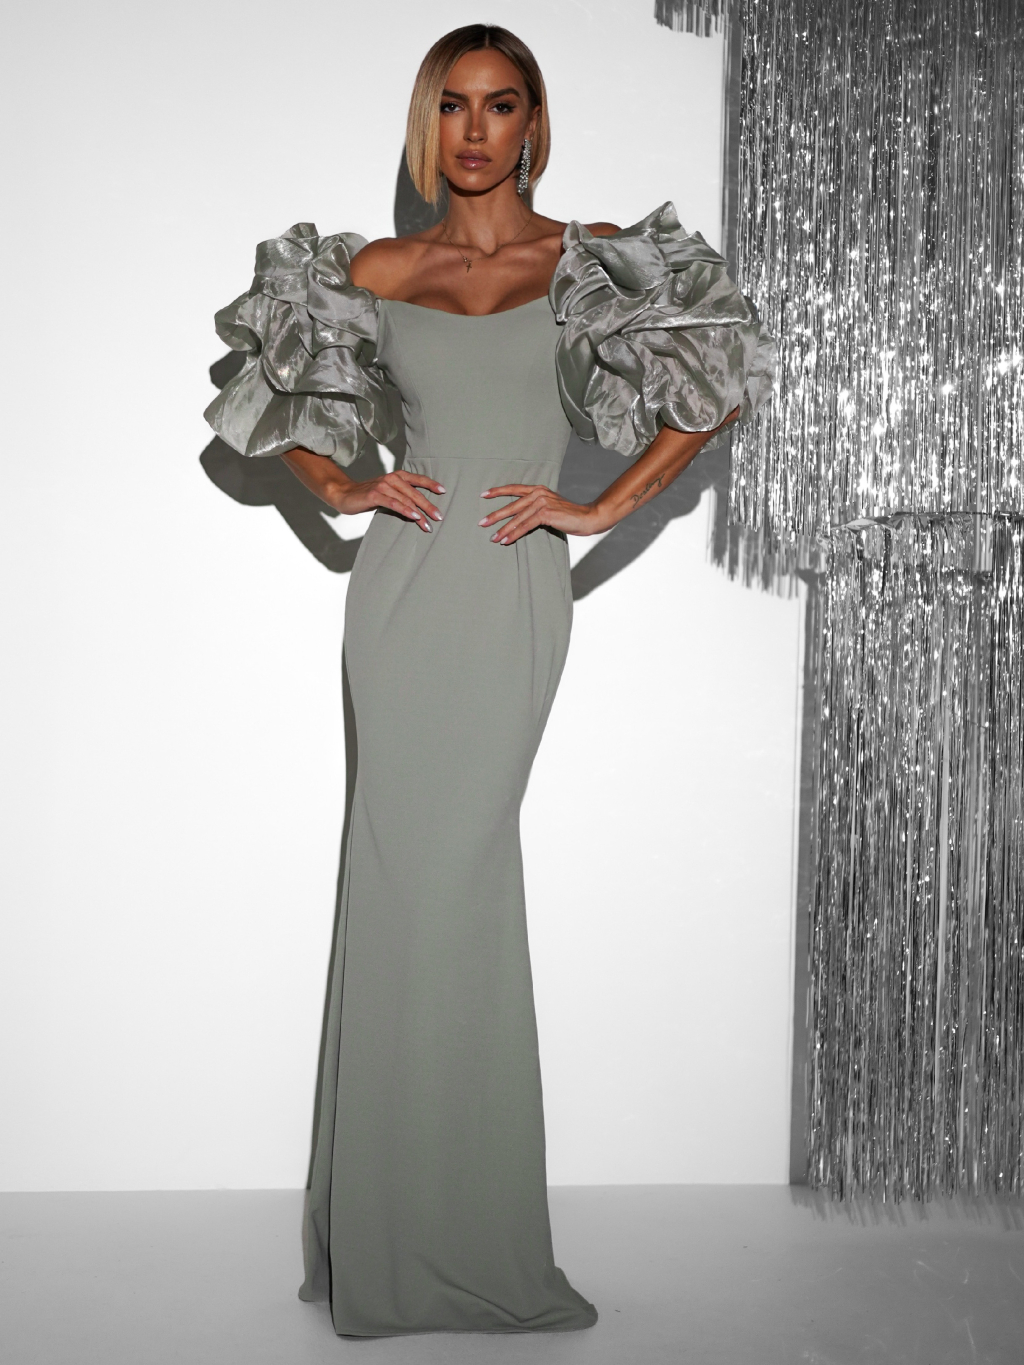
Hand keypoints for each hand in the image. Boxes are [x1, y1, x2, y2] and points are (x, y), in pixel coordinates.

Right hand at [334, 470, 445, 532]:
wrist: (344, 494)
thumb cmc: (368, 496)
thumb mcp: (388, 493)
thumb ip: (402, 496)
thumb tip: (420, 509)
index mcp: (397, 476)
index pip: (418, 479)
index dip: (431, 485)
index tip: (443, 492)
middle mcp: (392, 478)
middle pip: (415, 493)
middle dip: (429, 506)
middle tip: (439, 517)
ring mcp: (383, 486)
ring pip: (407, 500)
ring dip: (419, 513)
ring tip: (428, 525)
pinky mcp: (375, 495)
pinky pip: (394, 503)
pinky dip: (406, 511)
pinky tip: (415, 517)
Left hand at [479, 484, 607, 544]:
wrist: (588, 517)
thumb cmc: (569, 515)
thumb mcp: (550, 508)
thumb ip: (535, 509)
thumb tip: (519, 520)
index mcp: (538, 489)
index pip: (514, 489)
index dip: (498, 491)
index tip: (483, 495)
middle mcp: (538, 493)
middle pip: (512, 505)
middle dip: (495, 515)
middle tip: (481, 523)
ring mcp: (542, 502)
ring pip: (517, 518)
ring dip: (504, 529)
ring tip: (493, 538)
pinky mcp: (546, 513)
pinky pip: (525, 526)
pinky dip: (514, 534)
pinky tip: (506, 540)